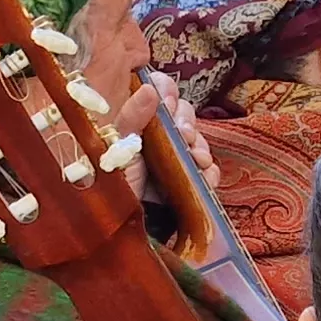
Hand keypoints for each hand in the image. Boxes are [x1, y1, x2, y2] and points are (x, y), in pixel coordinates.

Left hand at [108, 70, 208, 200]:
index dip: (167, 92)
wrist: (118, 231)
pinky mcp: (185, 183)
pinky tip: (205, 175)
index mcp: (135, 122)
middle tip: (183, 134)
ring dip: (201, 145)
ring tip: (195, 157)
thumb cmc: (111, 187)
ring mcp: (172, 160)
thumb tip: (148, 89)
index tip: (167, 103)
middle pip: (183, 113)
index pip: (157, 92)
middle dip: (186, 121)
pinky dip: (210, 171)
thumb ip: (130, 118)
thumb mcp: (114, 150)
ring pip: (198, 140)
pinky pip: (207, 170)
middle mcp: (155, 137)